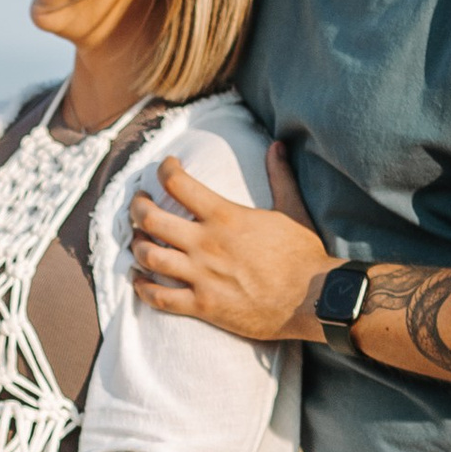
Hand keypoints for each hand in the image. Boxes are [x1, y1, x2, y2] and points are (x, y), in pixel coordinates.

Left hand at [130, 141, 330, 341]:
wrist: (314, 299)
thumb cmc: (304, 254)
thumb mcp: (292, 209)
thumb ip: (279, 175)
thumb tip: (277, 145)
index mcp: (224, 216)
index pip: (177, 183)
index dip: (164, 169)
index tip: (165, 167)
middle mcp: (206, 243)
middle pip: (150, 218)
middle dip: (136, 207)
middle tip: (138, 204)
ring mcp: (202, 276)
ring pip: (148, 256)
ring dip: (136, 245)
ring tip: (138, 239)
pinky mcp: (203, 306)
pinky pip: (159, 297)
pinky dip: (142, 288)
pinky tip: (140, 280)